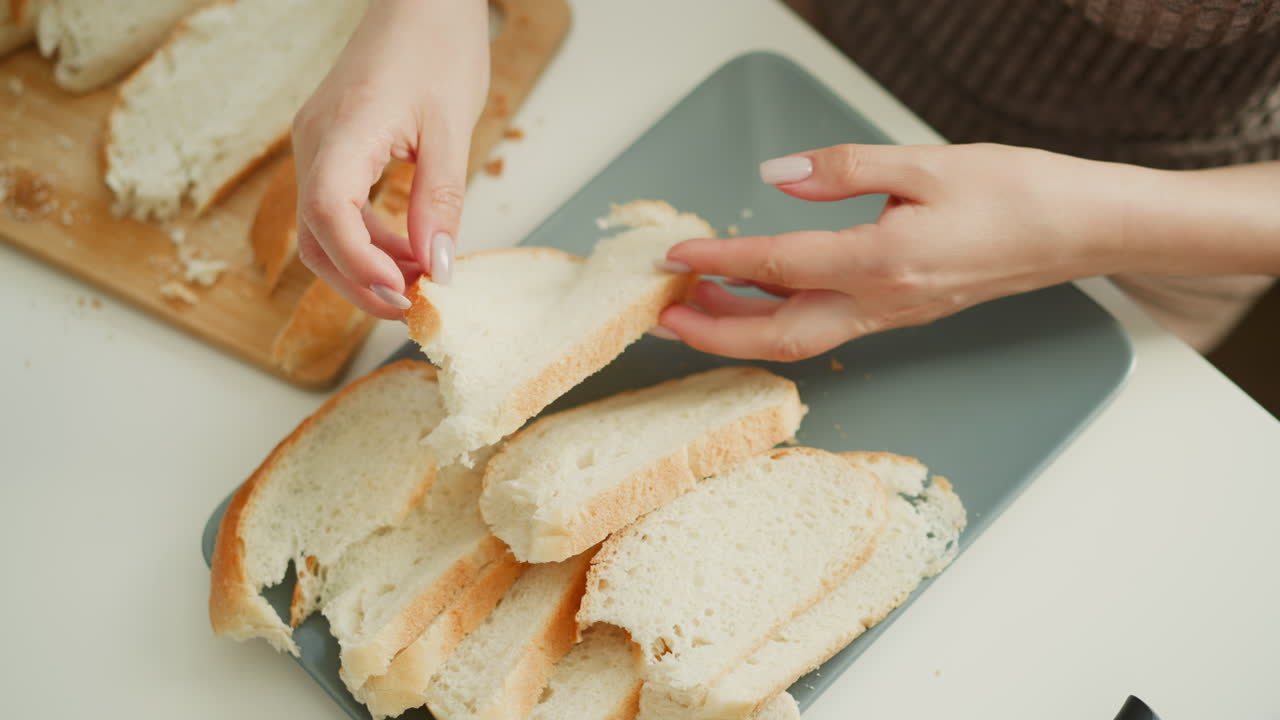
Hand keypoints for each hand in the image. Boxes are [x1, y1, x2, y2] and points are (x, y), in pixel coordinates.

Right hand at [292, 0, 489, 319]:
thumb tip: (438, 265)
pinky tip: (406, 251)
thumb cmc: (437, 47)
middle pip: (315, 235)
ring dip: (364, 264)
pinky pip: (335, 206)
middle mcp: (316, 141)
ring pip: (322, 227)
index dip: (360, 265)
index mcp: (343, 130)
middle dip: (358, 281)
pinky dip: (366, 237)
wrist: (421, 1)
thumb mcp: (451, 129)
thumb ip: (440, 201)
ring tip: (418, 280)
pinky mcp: (331, 147)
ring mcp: (318, 144)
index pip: (328, 214)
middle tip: (411, 307)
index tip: (404, 292)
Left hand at [655, 143, 1143, 360]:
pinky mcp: (899, 312)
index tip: (674, 256)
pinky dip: (778, 320)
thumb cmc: (1014, 193)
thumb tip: (779, 175)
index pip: (779, 265)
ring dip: (741, 330)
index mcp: (882, 261)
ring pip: (799, 339)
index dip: (719, 261)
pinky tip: (758, 298)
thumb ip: (844, 169)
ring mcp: (890, 315)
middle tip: (664, 315)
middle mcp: (882, 303)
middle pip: (778, 335)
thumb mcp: (925, 163)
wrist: (1076, 231)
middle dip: (714, 332)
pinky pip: (824, 329)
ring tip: (695, 308)